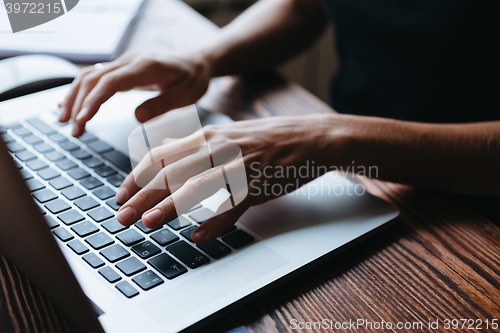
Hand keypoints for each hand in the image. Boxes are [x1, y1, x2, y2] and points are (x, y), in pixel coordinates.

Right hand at [58, 52, 210, 136]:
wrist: (197, 63)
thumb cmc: (193, 79)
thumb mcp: (186, 95)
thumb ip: (162, 105)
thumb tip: (136, 118)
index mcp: (146, 67)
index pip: (112, 82)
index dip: (94, 100)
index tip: (83, 119)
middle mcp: (130, 61)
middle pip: (94, 79)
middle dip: (79, 104)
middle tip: (74, 130)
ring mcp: (124, 63)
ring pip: (90, 76)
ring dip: (74, 97)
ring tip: (65, 121)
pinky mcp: (122, 69)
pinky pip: (95, 77)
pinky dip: (80, 90)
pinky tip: (69, 105)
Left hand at [114, 114, 347, 244]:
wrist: (310, 138)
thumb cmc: (266, 139)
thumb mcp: (226, 134)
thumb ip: (193, 143)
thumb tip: (165, 145)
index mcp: (207, 137)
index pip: (162, 155)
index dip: (138, 176)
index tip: (121, 195)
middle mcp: (219, 148)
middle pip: (173, 171)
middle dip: (143, 195)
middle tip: (122, 216)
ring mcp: (240, 165)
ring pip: (199, 185)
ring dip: (171, 205)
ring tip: (149, 223)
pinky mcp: (259, 183)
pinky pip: (234, 205)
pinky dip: (216, 222)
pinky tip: (200, 236)